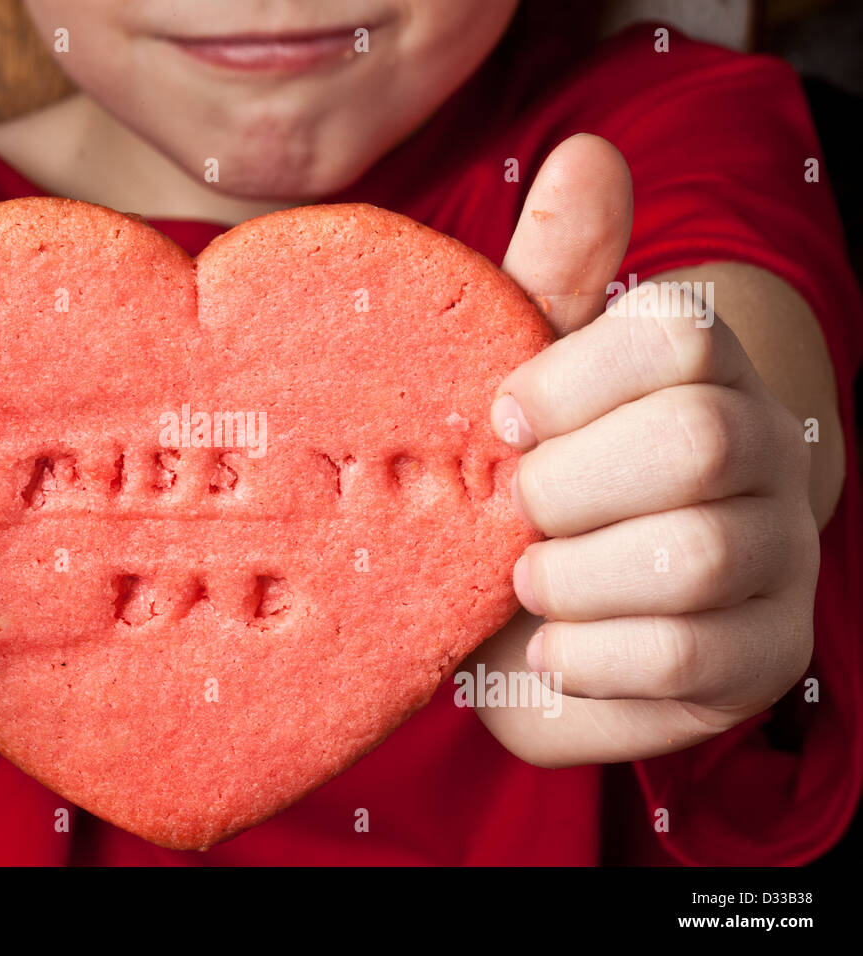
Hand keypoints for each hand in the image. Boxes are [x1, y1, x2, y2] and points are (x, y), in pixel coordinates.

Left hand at [466, 134, 820, 765]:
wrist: (536, 614)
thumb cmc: (523, 481)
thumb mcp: (518, 380)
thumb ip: (547, 278)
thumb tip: (586, 154)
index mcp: (702, 370)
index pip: (677, 333)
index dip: (571, 378)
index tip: (503, 421)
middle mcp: (764, 450)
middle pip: (696, 440)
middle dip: (568, 485)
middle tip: (515, 509)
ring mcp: (779, 556)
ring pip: (695, 555)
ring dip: (575, 575)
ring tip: (526, 580)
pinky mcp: (765, 656)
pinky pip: (688, 658)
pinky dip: (593, 655)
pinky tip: (554, 645)